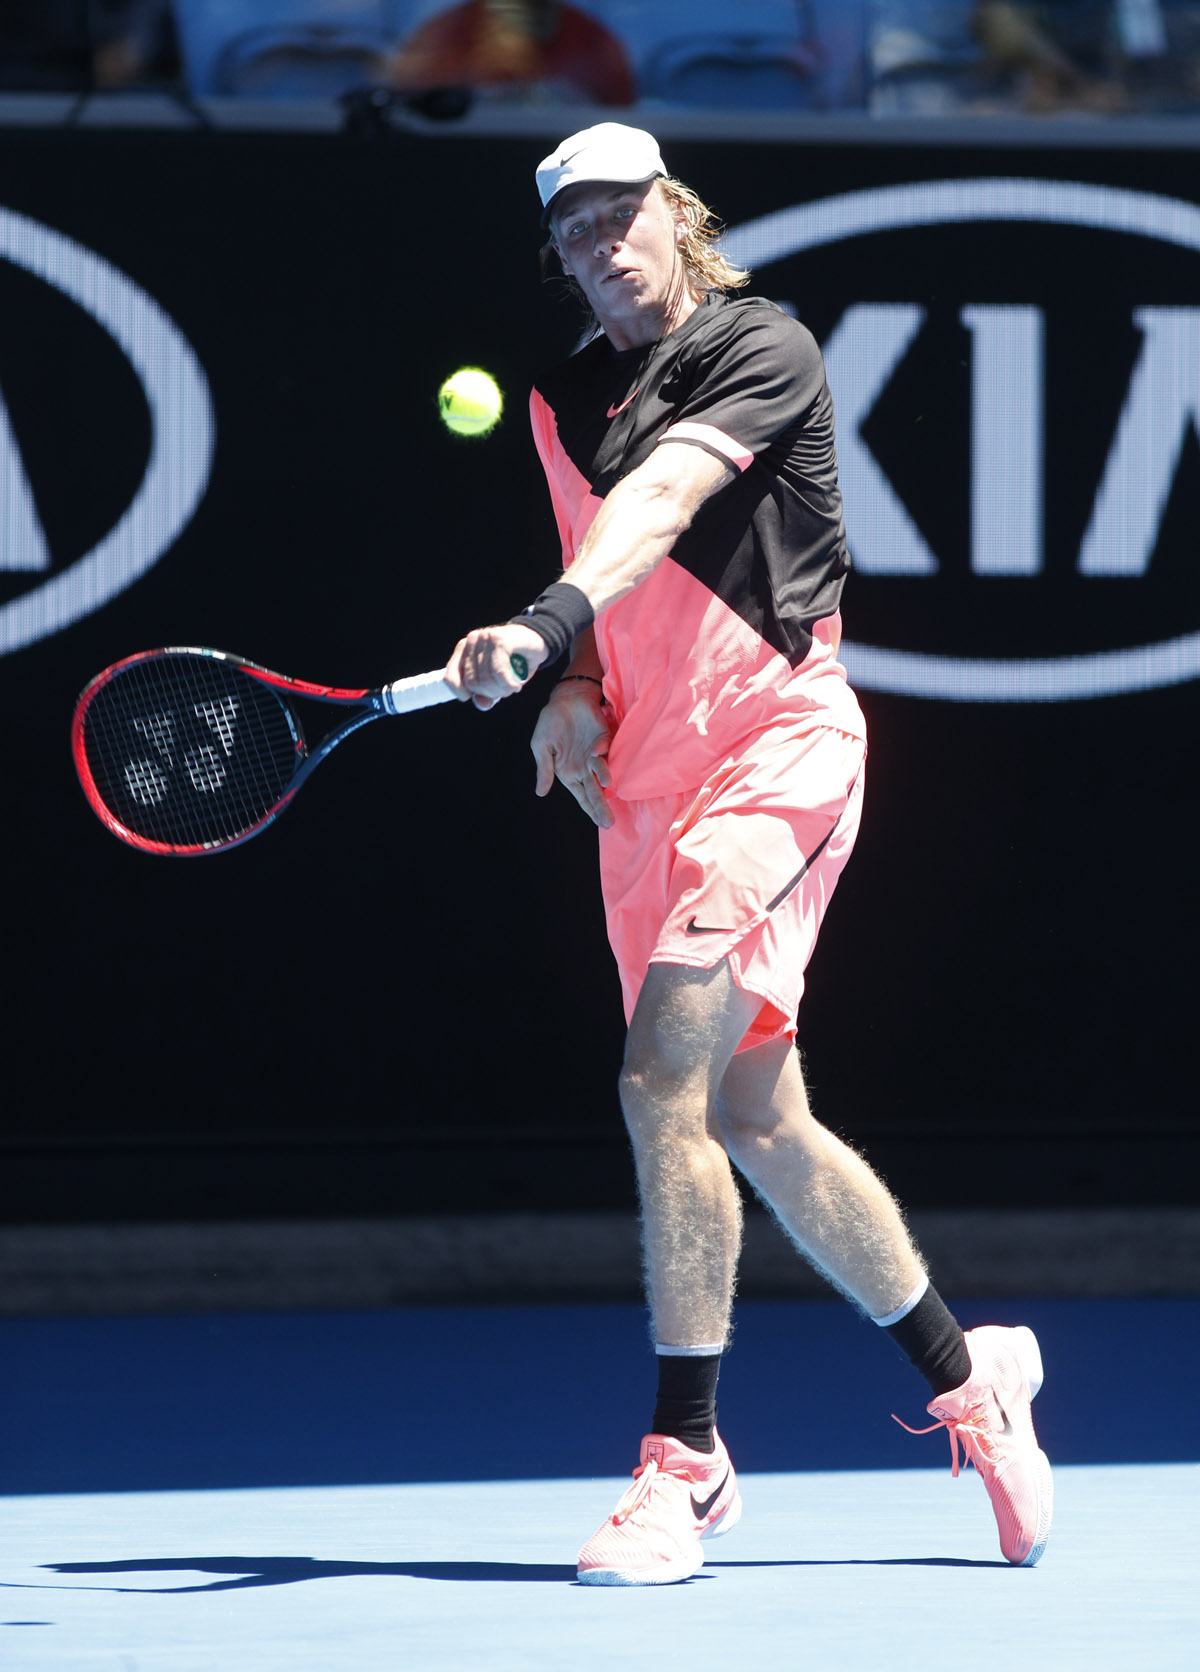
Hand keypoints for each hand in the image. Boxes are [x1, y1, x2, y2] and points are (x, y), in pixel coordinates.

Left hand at [444, 623, 546, 710]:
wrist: (539, 639)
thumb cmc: (517, 659)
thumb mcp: (498, 680)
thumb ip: (486, 693)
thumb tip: (481, 704)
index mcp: (465, 649)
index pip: (450, 677)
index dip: (461, 693)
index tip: (475, 697)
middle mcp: (472, 641)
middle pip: (472, 682)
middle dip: (490, 693)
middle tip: (505, 690)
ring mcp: (484, 639)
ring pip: (486, 679)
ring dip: (502, 690)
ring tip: (512, 686)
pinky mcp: (499, 641)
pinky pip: (498, 672)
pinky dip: (508, 684)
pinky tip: (516, 686)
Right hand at [531, 684, 613, 827]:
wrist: (564, 698)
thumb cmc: (551, 723)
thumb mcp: (541, 747)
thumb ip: (544, 770)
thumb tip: (540, 793)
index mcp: (569, 772)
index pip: (582, 796)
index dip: (590, 809)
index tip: (599, 823)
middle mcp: (584, 767)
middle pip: (595, 791)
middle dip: (601, 806)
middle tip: (609, 823)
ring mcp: (594, 753)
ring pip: (602, 772)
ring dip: (604, 779)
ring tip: (606, 787)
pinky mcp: (603, 738)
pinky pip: (603, 748)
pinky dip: (600, 752)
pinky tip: (595, 754)